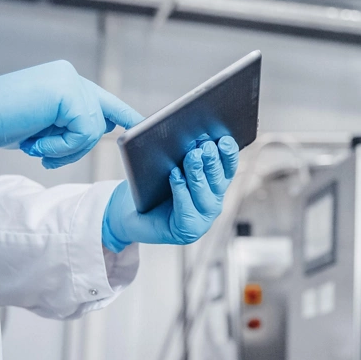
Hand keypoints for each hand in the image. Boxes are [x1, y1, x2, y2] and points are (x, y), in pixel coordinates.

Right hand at [0, 60, 142, 168]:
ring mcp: (69, 81)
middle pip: (101, 120)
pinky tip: (34, 142)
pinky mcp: (67, 92)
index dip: (124, 115)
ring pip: (93, 130)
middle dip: (76, 146)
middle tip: (41, 151)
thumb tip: (106, 128)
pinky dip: (60, 147)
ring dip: (63, 149)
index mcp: (64, 81)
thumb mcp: (42, 125)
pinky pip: (84, 133)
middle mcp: (70, 76)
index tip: (142, 125)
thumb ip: (70, 123)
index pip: (103, 101)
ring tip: (33, 144)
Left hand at [102, 135, 239, 250]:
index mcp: (213, 184)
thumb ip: (181, 150)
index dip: (228, 154)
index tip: (223, 139)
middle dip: (213, 162)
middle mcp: (212, 201)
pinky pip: (187, 210)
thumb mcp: (169, 163)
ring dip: (198, 174)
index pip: (228, 167)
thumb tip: (186, 129)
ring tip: (192, 157)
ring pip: (205, 196)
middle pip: (218, 181)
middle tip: (205, 147)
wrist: (132, 212)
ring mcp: (202, 219)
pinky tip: (175, 176)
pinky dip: (181, 191)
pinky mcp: (188, 230)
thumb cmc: (151, 186)